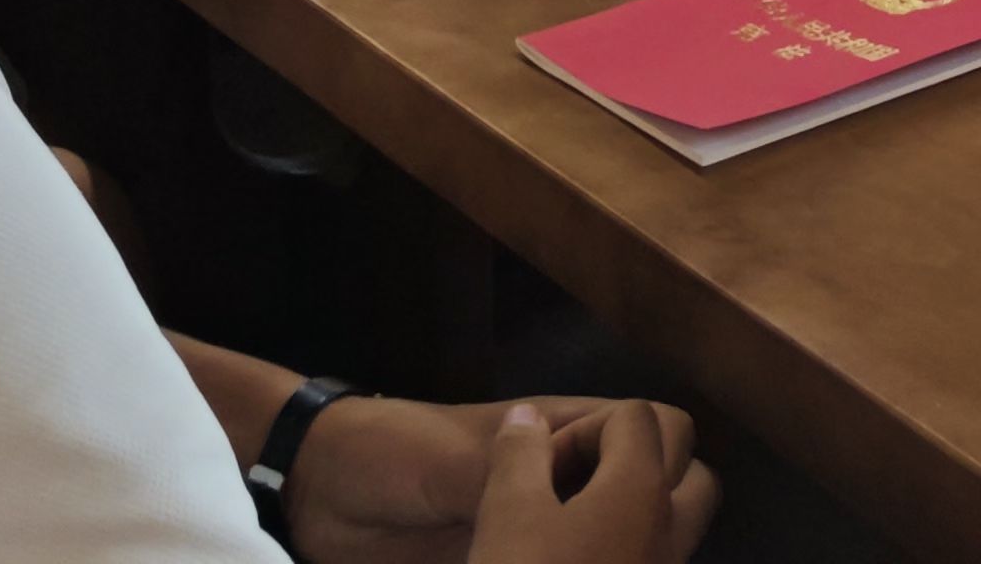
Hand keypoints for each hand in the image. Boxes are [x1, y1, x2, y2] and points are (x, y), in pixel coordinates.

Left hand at [297, 393, 710, 563]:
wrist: (321, 495)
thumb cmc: (392, 453)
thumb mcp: (451, 458)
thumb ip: (507, 474)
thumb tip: (566, 504)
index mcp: (566, 432)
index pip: (660, 429)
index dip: (659, 458)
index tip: (619, 498)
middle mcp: (570, 481)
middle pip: (658, 490)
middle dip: (657, 521)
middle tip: (604, 557)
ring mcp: (546, 530)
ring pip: (625, 540)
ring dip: (623, 557)